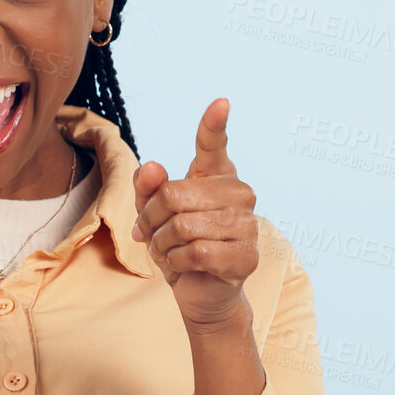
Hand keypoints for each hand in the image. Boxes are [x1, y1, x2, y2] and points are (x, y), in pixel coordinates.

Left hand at [130, 98, 260, 326]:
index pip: (213, 145)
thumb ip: (147, 189)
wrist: (199, 292)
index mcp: (217, 177)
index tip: (221, 102)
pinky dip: (178, 262)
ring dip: (163, 244)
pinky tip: (185, 265)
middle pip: (173, 194)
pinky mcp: (246, 255)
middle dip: (152, 219)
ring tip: (170, 250)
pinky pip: (196, 252)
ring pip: (182, 225)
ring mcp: (247, 224)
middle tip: (154, 234)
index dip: (214, 124)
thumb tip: (152, 167)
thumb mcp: (152, 215)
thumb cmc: (178, 245)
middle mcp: (238, 194)